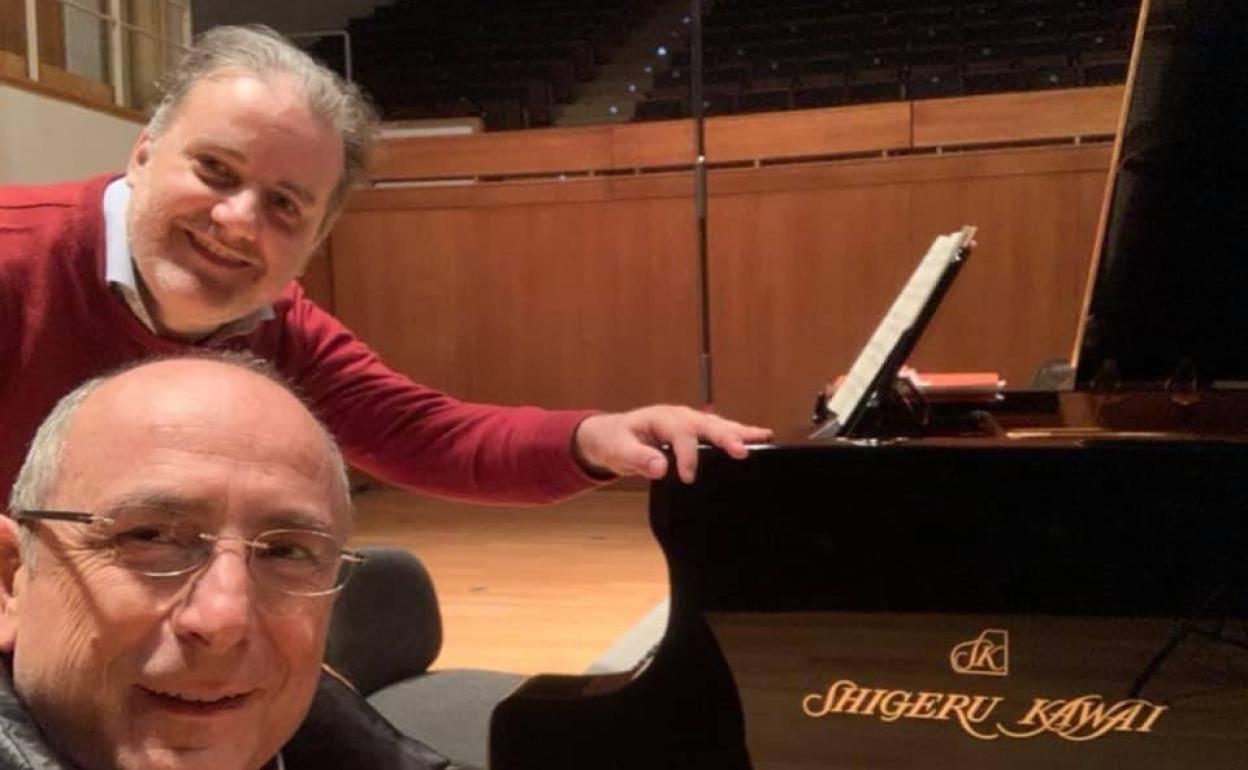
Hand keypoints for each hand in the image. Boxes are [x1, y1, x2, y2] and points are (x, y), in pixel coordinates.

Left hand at [573, 406, 772, 483]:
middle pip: (706, 424)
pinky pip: (719, 431)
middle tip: (742, 450)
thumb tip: (659, 467)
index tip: (687, 477)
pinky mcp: (696, 431)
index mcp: (661, 418)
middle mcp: (679, 416)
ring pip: (718, 425)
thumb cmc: (615, 441)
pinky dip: (739, 434)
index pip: (679, 434)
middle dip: (725, 436)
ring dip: (740, 432)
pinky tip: (760, 438)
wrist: (611, 435)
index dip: (686, 455)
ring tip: (763, 437)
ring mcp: (690, 421)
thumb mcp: (618, 450)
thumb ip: (638, 458)